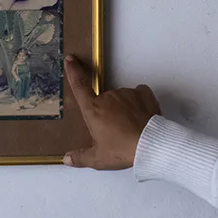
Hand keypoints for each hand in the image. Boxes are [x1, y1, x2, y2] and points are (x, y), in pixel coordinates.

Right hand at [62, 55, 160, 169]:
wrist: (149, 144)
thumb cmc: (121, 150)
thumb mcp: (97, 158)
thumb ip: (80, 157)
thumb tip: (67, 159)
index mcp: (93, 109)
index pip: (79, 86)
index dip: (73, 71)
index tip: (71, 59)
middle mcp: (108, 97)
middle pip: (102, 100)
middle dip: (106, 113)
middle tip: (114, 131)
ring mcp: (126, 93)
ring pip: (120, 98)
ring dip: (122, 109)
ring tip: (129, 128)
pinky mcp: (143, 93)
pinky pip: (138, 93)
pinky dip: (138, 102)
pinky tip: (140, 115)